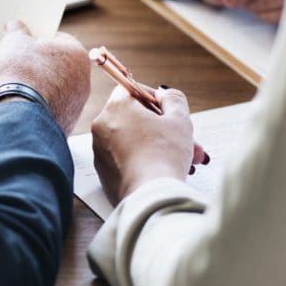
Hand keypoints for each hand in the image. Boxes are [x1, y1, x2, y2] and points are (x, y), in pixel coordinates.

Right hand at [0, 20, 90, 134]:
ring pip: (57, 89)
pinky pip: (53, 109)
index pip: (59, 39)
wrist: (20, 116)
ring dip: (41, 87)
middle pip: (59, 65)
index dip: (39, 40)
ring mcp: (77, 103)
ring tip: (19, 87)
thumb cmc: (20, 74)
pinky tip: (24, 105)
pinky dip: (40, 106)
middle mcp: (84, 79)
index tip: (25, 45)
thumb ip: (16, 30)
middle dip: (41, 64)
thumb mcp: (13, 42)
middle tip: (21, 66)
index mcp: (77, 54)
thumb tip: (15, 25)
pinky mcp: (68, 122)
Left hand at [91, 86, 205, 205]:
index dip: (152, 97)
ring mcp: (100, 150)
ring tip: (186, 158)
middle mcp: (102, 126)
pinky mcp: (103, 172)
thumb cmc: (165, 155)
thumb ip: (173, 99)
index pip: (130, 89)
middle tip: (184, 137)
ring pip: (133, 139)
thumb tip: (165, 95)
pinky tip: (165, 169)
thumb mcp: (179, 120)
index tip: (167, 109)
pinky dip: (144, 160)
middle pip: (134, 117)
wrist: (150, 196)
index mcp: (117, 107)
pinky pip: (126, 158)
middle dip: (162, 126)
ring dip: (158, 144)